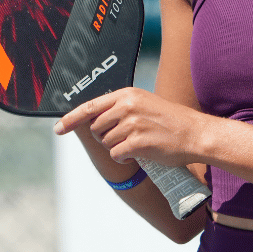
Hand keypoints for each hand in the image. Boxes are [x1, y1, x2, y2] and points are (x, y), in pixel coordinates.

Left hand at [54, 87, 202, 166]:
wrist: (194, 133)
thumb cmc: (169, 121)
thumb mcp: (143, 103)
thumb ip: (119, 107)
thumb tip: (93, 118)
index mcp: (127, 94)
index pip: (90, 106)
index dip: (71, 119)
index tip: (58, 128)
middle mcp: (127, 106)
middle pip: (96, 128)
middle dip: (105, 136)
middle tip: (125, 136)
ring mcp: (132, 124)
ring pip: (106, 142)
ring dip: (118, 147)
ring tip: (138, 142)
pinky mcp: (137, 142)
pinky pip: (116, 154)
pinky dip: (125, 157)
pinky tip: (139, 152)